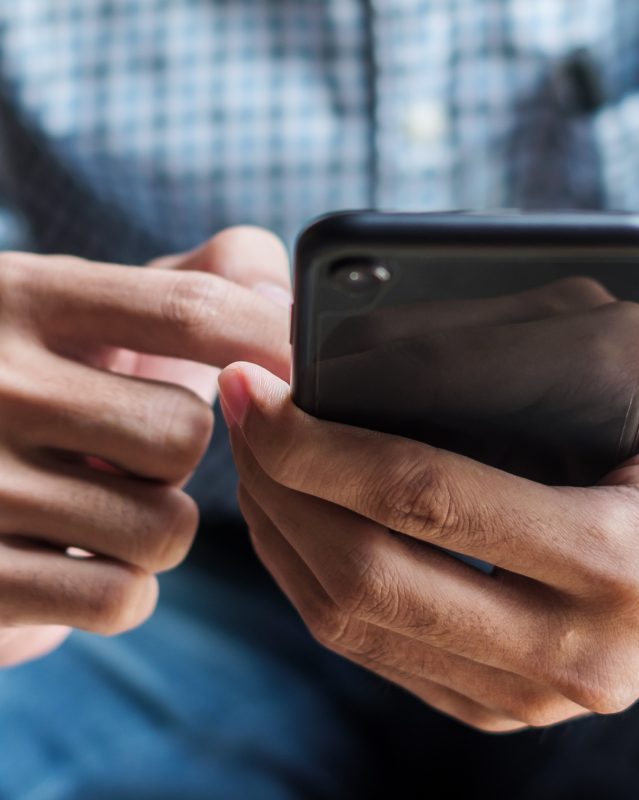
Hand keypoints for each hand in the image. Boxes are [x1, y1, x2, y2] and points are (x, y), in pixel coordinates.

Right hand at [0, 226, 290, 666]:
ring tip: (100, 503)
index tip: (306, 374)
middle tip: (131, 452)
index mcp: (25, 296)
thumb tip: (288, 299)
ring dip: (157, 525)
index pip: (193, 311)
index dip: (272, 344)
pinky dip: (124, 586)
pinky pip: (122, 596)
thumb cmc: (43, 378)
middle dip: (181, 455)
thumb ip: (199, 278)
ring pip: (166, 527)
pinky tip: (82, 555)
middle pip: (186, 434)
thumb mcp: (93, 308)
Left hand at [220, 297, 638, 731]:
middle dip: (282, 488)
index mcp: (618, 565)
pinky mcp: (492, 704)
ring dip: (282, 534)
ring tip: (252, 457)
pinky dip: (310, 582)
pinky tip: (291, 517)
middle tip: (242, 413)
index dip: (326, 446)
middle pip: (369, 574)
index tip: (263, 389)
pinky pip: (369, 649)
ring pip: (353, 623)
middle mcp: (565, 649)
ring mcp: (521, 692)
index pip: (431, 501)